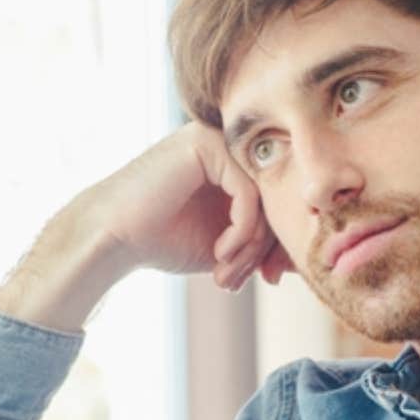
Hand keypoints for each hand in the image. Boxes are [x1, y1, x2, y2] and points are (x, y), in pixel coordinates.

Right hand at [81, 122, 285, 287]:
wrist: (113, 238)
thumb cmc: (162, 240)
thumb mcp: (226, 245)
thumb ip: (262, 241)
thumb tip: (306, 257)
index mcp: (233, 164)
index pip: (277, 200)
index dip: (278, 244)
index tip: (269, 279)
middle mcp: (228, 145)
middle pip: (275, 197)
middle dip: (265, 249)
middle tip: (250, 280)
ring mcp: (216, 139)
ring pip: (264, 197)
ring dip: (251, 246)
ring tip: (227, 271)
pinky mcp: (205, 144)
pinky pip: (248, 192)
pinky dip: (241, 230)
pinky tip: (221, 252)